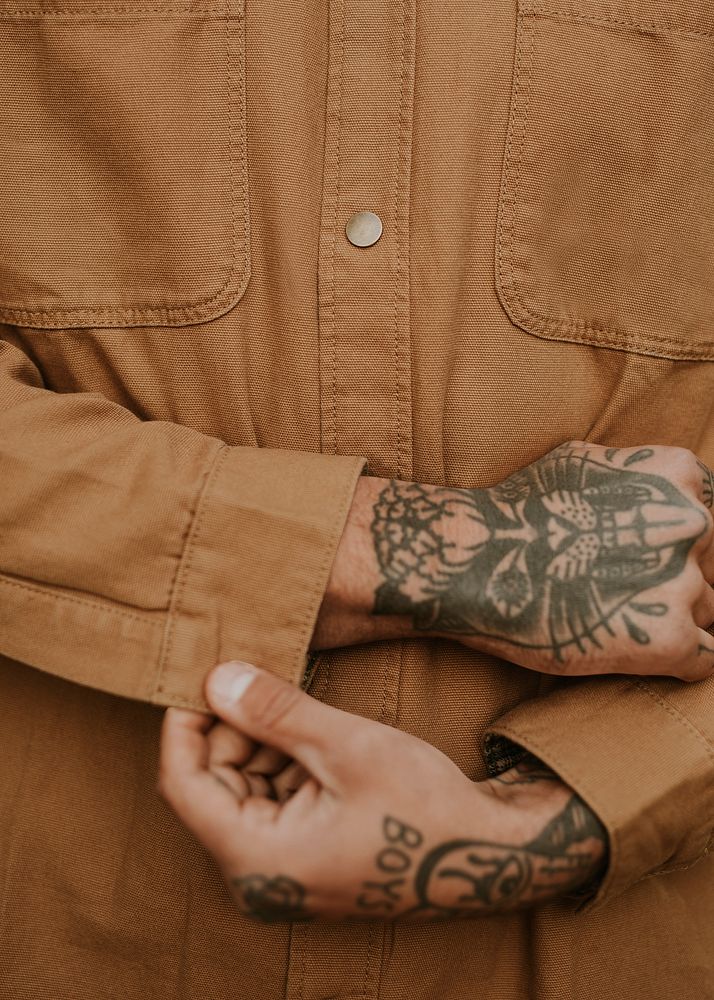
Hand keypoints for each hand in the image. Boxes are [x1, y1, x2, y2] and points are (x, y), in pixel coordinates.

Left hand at [159, 661, 606, 921]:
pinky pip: (271, 802)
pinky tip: (316, 735)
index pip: (183, 785)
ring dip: (262, 742)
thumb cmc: (426, 808)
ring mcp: (283, 870)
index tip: (204, 674)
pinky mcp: (305, 857)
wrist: (490, 856)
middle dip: (232, 728)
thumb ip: (275, 712)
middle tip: (261, 676)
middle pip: (212, 785)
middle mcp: (259, 876)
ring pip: (242, 789)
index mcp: (258, 860)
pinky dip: (284, 762)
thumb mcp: (347, 746)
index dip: (185, 724)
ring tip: (301, 706)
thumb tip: (216, 677)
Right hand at [368, 443, 713, 679]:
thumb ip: (636, 473)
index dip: (680, 540)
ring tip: (619, 619)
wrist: (476, 558)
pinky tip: (636, 650)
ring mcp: (683, 582)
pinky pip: (705, 660)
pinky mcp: (667, 639)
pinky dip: (676, 661)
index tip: (650, 556)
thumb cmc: (517, 507)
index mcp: (675, 477)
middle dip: (676, 578)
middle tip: (628, 590)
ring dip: (673, 618)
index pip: (710, 516)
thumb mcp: (583, 461)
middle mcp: (691, 524)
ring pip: (709, 610)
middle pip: (712, 564)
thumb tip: (667, 488)